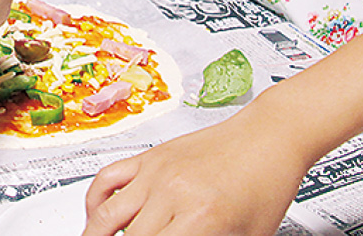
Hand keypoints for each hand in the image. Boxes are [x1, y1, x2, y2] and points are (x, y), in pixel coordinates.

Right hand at [81, 115, 305, 235]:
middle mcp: (172, 194)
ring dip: (94, 232)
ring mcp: (156, 172)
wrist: (269, 137)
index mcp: (201, 220)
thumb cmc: (266, 186)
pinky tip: (96, 216)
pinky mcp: (149, 156)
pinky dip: (93, 200)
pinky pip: (107, 178)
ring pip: (106, 213)